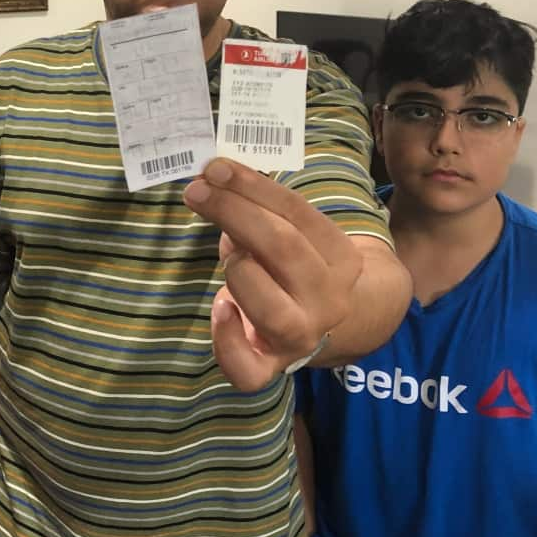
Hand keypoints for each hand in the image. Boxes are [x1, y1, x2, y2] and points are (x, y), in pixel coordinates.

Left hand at [183, 158, 361, 390]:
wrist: (330, 325)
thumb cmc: (295, 267)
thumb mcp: (291, 234)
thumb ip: (261, 213)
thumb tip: (214, 184)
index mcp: (340, 257)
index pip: (297, 213)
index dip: (252, 187)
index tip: (214, 168)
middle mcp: (329, 300)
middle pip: (284, 249)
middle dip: (234, 213)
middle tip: (196, 192)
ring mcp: (301, 337)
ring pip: (271, 309)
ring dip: (239, 271)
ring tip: (229, 256)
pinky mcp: (270, 368)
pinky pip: (248, 368)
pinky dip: (226, 339)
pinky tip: (219, 309)